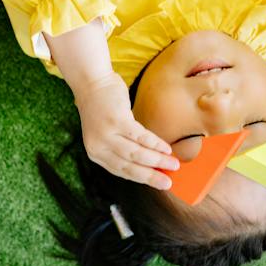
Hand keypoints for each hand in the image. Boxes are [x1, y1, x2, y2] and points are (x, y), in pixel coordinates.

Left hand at [75, 73, 179, 189]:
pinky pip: (140, 137)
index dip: (141, 178)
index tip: (158, 184)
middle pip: (129, 166)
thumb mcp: (107, 132)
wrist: (92, 82)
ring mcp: (106, 134)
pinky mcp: (116, 121)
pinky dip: (155, 144)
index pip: (121, 171)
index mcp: (96, 153)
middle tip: (168, 183)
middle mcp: (98, 146)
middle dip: (151, 176)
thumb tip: (150, 161)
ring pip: (136, 154)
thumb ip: (121, 147)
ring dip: (158, 161)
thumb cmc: (103, 107)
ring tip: (174, 164)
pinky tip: (166, 148)